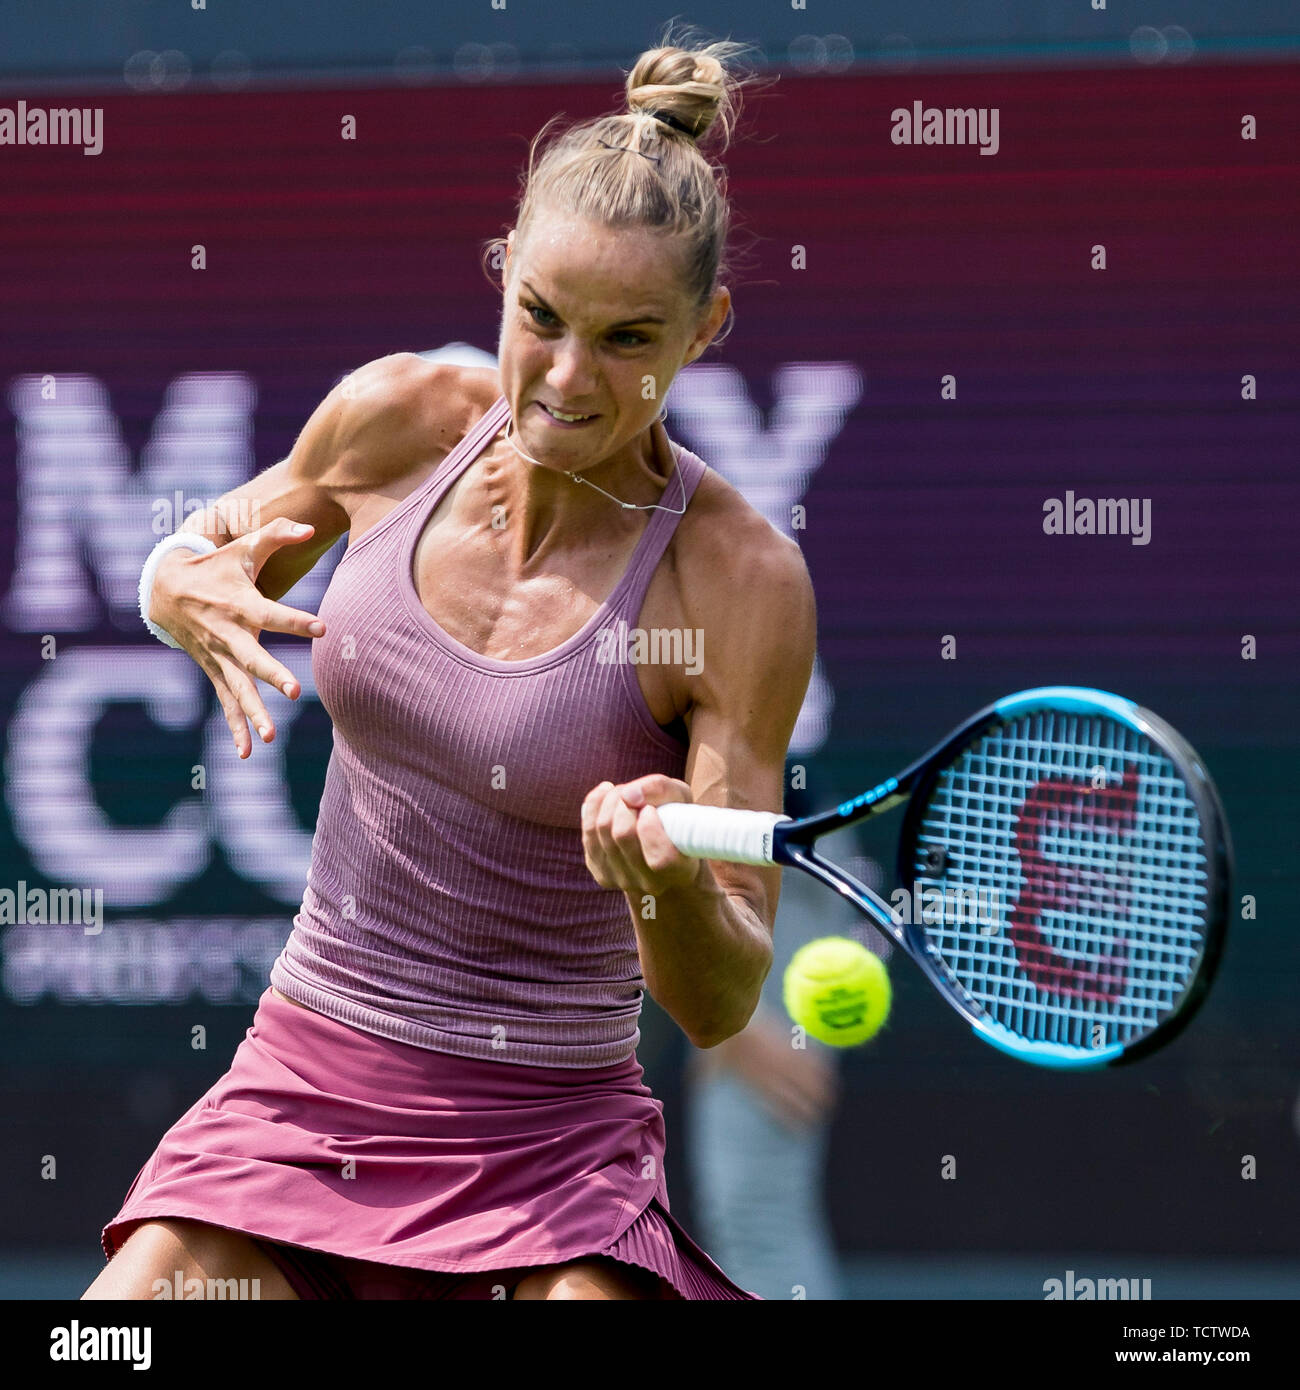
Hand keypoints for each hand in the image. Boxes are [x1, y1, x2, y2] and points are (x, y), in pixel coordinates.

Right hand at [148, 518, 326, 757]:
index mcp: (240, 604)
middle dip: (273, 675)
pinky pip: (226, 702)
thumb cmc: (216, 565)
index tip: (323, 627)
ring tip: (271, 738)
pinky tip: (246, 753)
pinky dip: (235, 727)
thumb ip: (277, 534)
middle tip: (295, 692)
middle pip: (252, 658)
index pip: (272, 612)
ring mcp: (219, 656)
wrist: (164, 588)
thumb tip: (309, 527)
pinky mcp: (214, 670)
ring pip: (238, 688)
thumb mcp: (243, 547)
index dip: (296, 619)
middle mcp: (228, 634)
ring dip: (253, 713)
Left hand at [580, 774, 703, 896]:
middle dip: (625, 801)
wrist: (663, 854)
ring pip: (602, 829)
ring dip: (610, 800)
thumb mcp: (680, 800)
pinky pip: (588, 832)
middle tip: (634, 792)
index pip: (660, 859)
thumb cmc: (676, 821)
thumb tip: (627, 795)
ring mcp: (622, 880)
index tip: (650, 809)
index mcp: (679, 871)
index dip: (650, 828)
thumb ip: (661, 790)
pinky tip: (607, 794)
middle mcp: (650, 883)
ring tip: (624, 793)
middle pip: (622, 835)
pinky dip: (595, 805)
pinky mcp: (601, 872)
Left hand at [692, 1005, 839, 1132]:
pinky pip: (807, 1056)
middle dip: (810, 1109)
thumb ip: (702, 1075)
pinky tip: (828, 1074)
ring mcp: (780, 1055)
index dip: (791, 1119)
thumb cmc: (717, 1035)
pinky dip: (819, 1066)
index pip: (777, 1105)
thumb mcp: (707, 1057)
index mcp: (753, 1081)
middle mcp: (770, 1071)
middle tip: (821, 1119)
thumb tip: (691, 1083)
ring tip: (830, 1100)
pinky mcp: (786, 1039)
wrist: (729, 1011)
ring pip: (806, 1077)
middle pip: (796, 1095)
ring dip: (820, 1089)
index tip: (802, 1131)